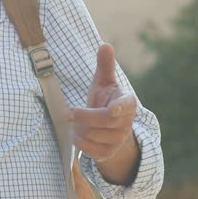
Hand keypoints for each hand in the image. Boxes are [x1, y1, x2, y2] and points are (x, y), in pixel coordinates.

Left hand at [68, 44, 137, 162]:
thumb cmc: (106, 99)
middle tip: (69, 112)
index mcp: (128, 103)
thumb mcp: (104, 81)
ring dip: (79, 129)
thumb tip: (105, 45)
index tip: (112, 110)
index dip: (120, 109)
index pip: (126, 107)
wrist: (109, 127)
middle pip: (101, 121)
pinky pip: (90, 150)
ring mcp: (119, 140)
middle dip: (82, 116)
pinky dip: (79, 142)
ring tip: (77, 123)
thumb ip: (105, 64)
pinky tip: (78, 134)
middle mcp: (127, 123)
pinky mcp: (109, 153)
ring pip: (93, 135)